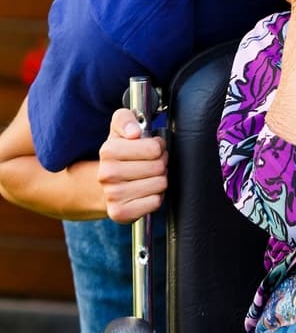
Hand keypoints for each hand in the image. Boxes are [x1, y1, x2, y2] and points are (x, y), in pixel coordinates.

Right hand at [97, 108, 167, 223]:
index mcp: (108, 151)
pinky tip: (144, 192)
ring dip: (159, 180)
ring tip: (147, 177)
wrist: (99, 187)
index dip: (158, 147)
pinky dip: (155, 197)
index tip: (150, 148)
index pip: (155, 148)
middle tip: (151, 163)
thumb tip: (133, 131)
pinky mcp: (120, 213)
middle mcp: (107, 174)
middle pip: (159, 166)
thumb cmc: (118, 156)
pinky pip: (155, 202)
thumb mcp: (119, 130)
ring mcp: (112, 195)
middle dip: (160, 163)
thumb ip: (126, 119)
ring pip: (160, 184)